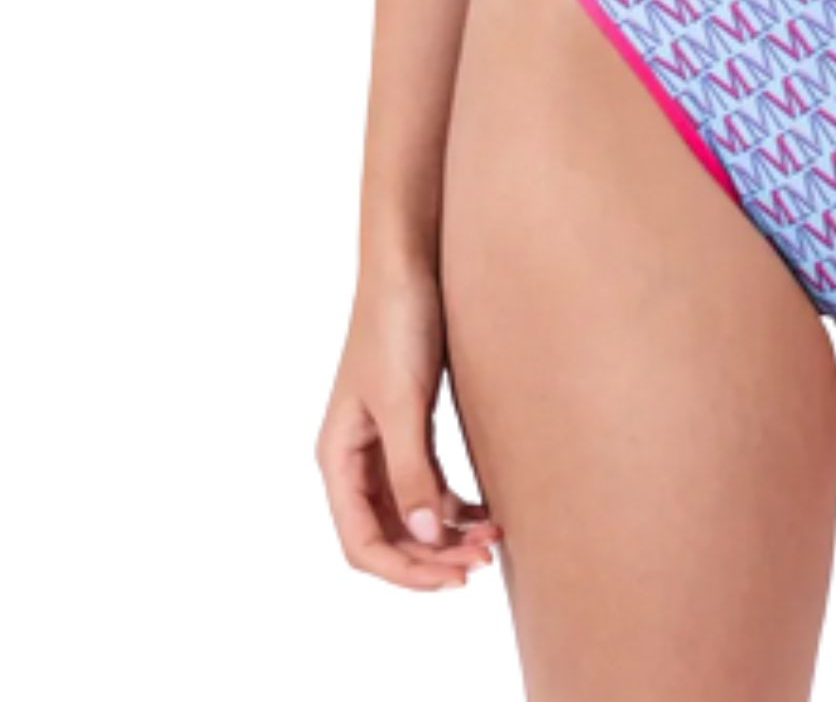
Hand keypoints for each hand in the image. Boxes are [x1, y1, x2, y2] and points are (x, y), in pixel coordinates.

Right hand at [316, 259, 504, 590]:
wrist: (410, 263)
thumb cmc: (396, 326)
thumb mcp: (403, 403)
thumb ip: (411, 472)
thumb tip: (428, 537)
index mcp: (338, 458)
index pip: (362, 542)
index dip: (405, 570)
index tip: (454, 577)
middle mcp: (355, 457)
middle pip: (388, 535)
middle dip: (432, 556)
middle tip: (483, 563)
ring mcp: (382, 441)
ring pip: (410, 513)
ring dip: (447, 533)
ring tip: (493, 541)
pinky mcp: (410, 424)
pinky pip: (427, 483)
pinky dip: (454, 504)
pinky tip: (486, 511)